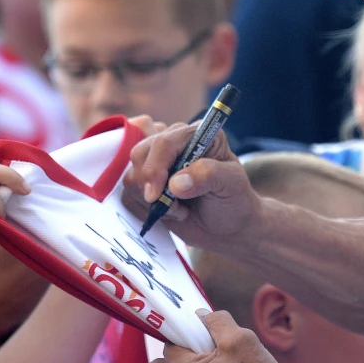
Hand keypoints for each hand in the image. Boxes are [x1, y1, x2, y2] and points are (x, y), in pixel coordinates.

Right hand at [122, 118, 262, 248]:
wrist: (229, 227)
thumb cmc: (234, 201)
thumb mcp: (232, 184)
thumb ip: (207, 175)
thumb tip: (175, 183)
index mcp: (195, 134)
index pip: (164, 142)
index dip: (155, 167)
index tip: (156, 194)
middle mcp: (173, 144)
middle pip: (140, 154)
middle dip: (149, 185)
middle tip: (172, 207)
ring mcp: (158, 164)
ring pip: (132, 175)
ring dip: (151, 200)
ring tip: (179, 210)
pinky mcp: (148, 185)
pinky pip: (129, 194)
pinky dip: (145, 209)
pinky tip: (170, 213)